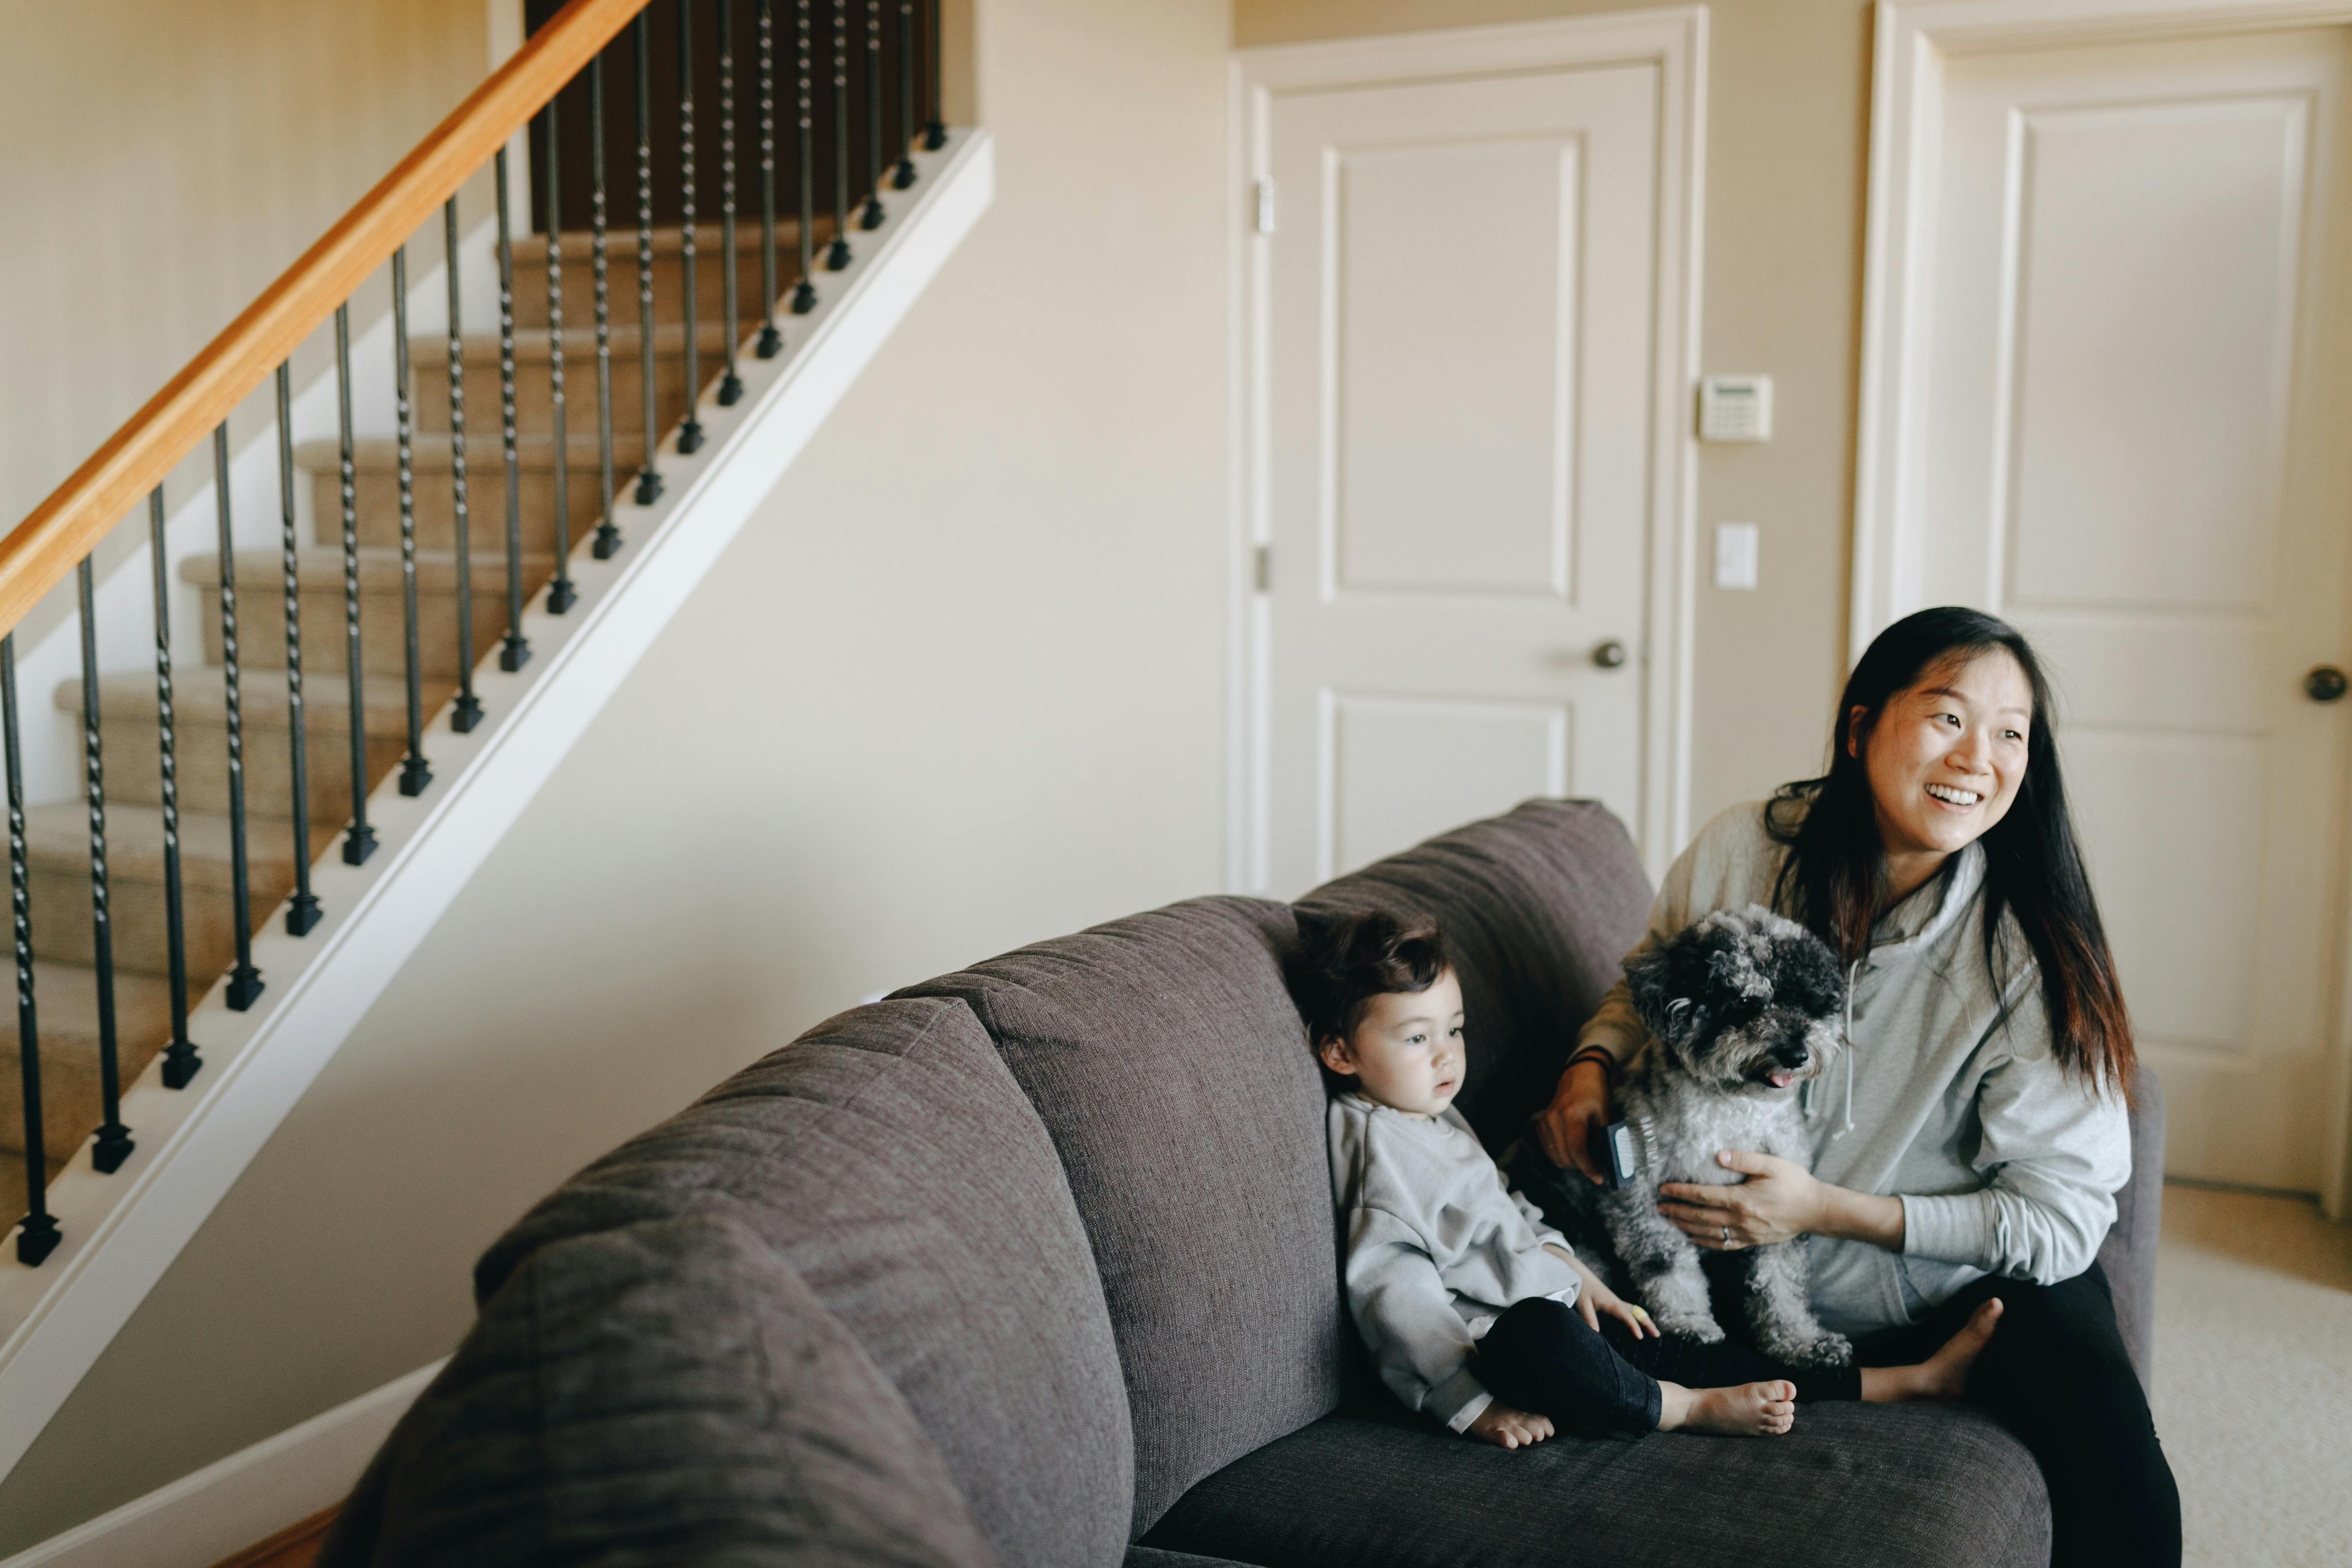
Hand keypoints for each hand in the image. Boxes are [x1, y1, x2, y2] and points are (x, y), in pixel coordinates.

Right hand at [1468, 1400, 1554, 1449]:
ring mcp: (1506, 1426)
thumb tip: (1547, 1435)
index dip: (1547, 1430)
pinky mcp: (1493, 1432)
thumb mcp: (1517, 1416)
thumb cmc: (1501, 1416)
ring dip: (1525, 1439)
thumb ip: (1532, 1423)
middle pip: (1537, 1429)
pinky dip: (1509, 1441)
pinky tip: (1511, 1443)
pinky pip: (1504, 1437)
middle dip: (1537, 1437)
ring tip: (1518, 1442)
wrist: (1476, 1408)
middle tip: (1529, 1440)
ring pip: (1524, 1436)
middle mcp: (1517, 1420)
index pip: (1543, 1421)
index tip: (1545, 1436)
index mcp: (1524, 1416)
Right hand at [1534, 1058, 1614, 1179]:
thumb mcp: (1604, 1114)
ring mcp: (1545, 1122)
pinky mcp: (1541, 1125)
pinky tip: (1572, 1149)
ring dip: (1571, 1163)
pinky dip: (1561, 1155)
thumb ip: (1604, 1138)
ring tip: (1584, 1156)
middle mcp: (1554, 1119)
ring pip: (1556, 1157)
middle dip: (1581, 1167)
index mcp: (1572, 1115)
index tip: (1599, 1179)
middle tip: (1595, 1167)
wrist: (1578, 1076)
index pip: (1577, 1150)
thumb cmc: (1595, 1094)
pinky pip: (1549, 1150)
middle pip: (1565, 1157)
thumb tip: (1607, 1162)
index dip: (1588, 1168)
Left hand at [1575, 1277, 1657, 1339]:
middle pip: (1636, 1312)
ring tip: (1654, 1332)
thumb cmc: (1580, 1288)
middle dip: (1647, 1323)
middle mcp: (1616, 1302)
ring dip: (1645, 1320)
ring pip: (1635, 1310)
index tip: (1640, 1336)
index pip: (1626, 1315)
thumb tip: (1596, 1334)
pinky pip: (1629, 1310)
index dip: (1634, 1326)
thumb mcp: (1582, 1304)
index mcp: (1611, 1303)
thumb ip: (1589, 1318)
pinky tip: (1639, 1323)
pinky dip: (1638, 1316)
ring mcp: (1616, 1301)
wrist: (1579, 1274)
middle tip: (1657, 1335)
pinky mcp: (1613, 1302)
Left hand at [1657, 1149, 1823, 1249]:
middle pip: (1700, 1217)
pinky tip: (1694, 1238)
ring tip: (1671, 1221)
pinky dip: (1705, 1243)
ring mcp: (1746, 1233)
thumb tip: (1719, 1156)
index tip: (1663, 1189)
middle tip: (1659, 1207)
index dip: (1680, 1193)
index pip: (1702, 1196)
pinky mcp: (1753, 1241)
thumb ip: (1744, 1159)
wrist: (1817, 1210)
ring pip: (1708, 1234)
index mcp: (1741, 1200)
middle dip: (1677, 1212)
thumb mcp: (1772, 1165)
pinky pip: (1724, 1245)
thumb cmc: (1795, 1184)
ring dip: (1686, 1227)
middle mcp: (1740, 1220)